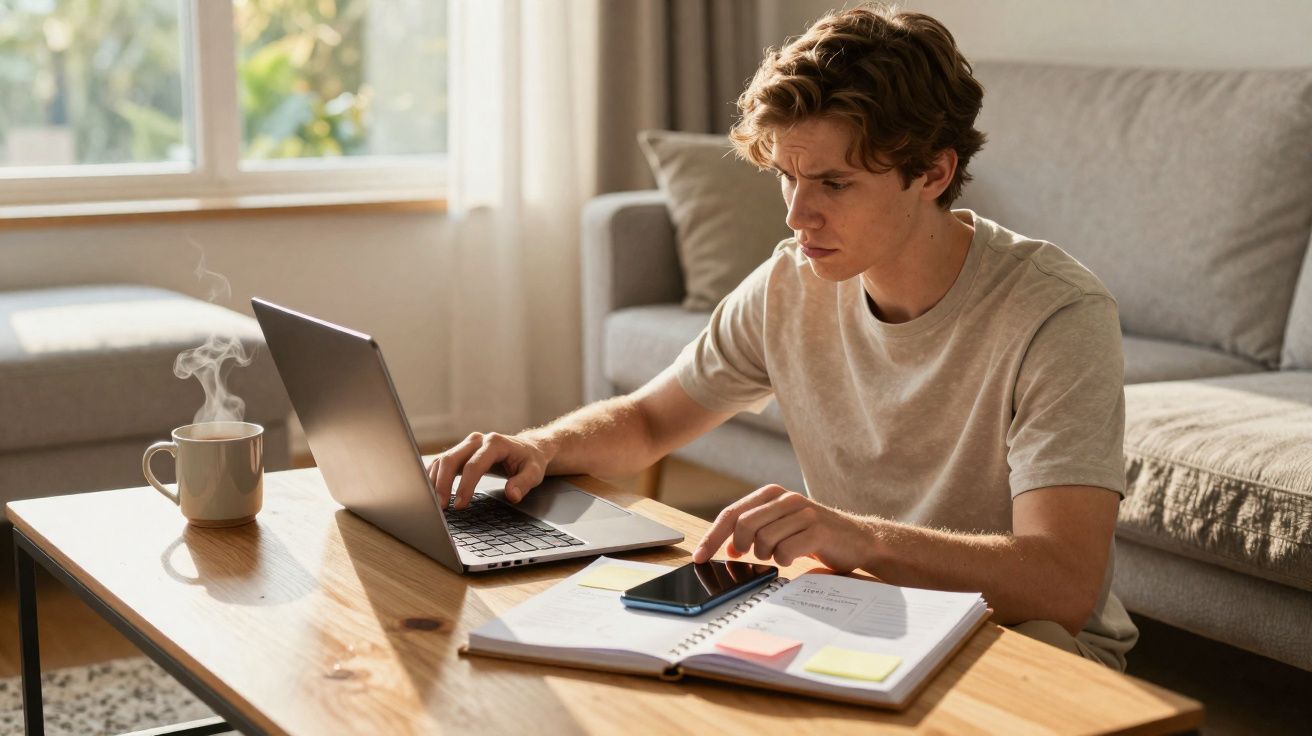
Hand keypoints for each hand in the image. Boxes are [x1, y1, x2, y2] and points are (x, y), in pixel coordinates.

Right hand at [427, 432, 551, 509]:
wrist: (528, 448)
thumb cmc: (530, 461)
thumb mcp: (534, 472)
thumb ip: (523, 483)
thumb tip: (512, 495)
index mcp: (495, 443)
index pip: (474, 465)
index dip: (465, 486)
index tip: (460, 505)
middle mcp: (478, 440)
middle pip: (452, 459)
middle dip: (443, 483)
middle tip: (441, 506)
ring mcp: (467, 444)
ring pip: (443, 459)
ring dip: (435, 481)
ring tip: (434, 502)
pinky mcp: (461, 452)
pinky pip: (442, 462)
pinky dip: (433, 476)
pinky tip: (430, 490)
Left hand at [692, 485, 877, 573]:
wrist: (858, 539)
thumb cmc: (815, 535)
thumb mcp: (781, 527)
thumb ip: (755, 531)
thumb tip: (727, 548)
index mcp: (772, 494)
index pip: (732, 513)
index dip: (712, 537)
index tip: (699, 557)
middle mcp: (786, 498)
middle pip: (743, 525)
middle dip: (740, 547)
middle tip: (748, 556)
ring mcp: (803, 513)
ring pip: (763, 539)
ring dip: (766, 555)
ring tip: (780, 554)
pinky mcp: (818, 530)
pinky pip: (786, 551)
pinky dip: (784, 561)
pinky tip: (794, 558)